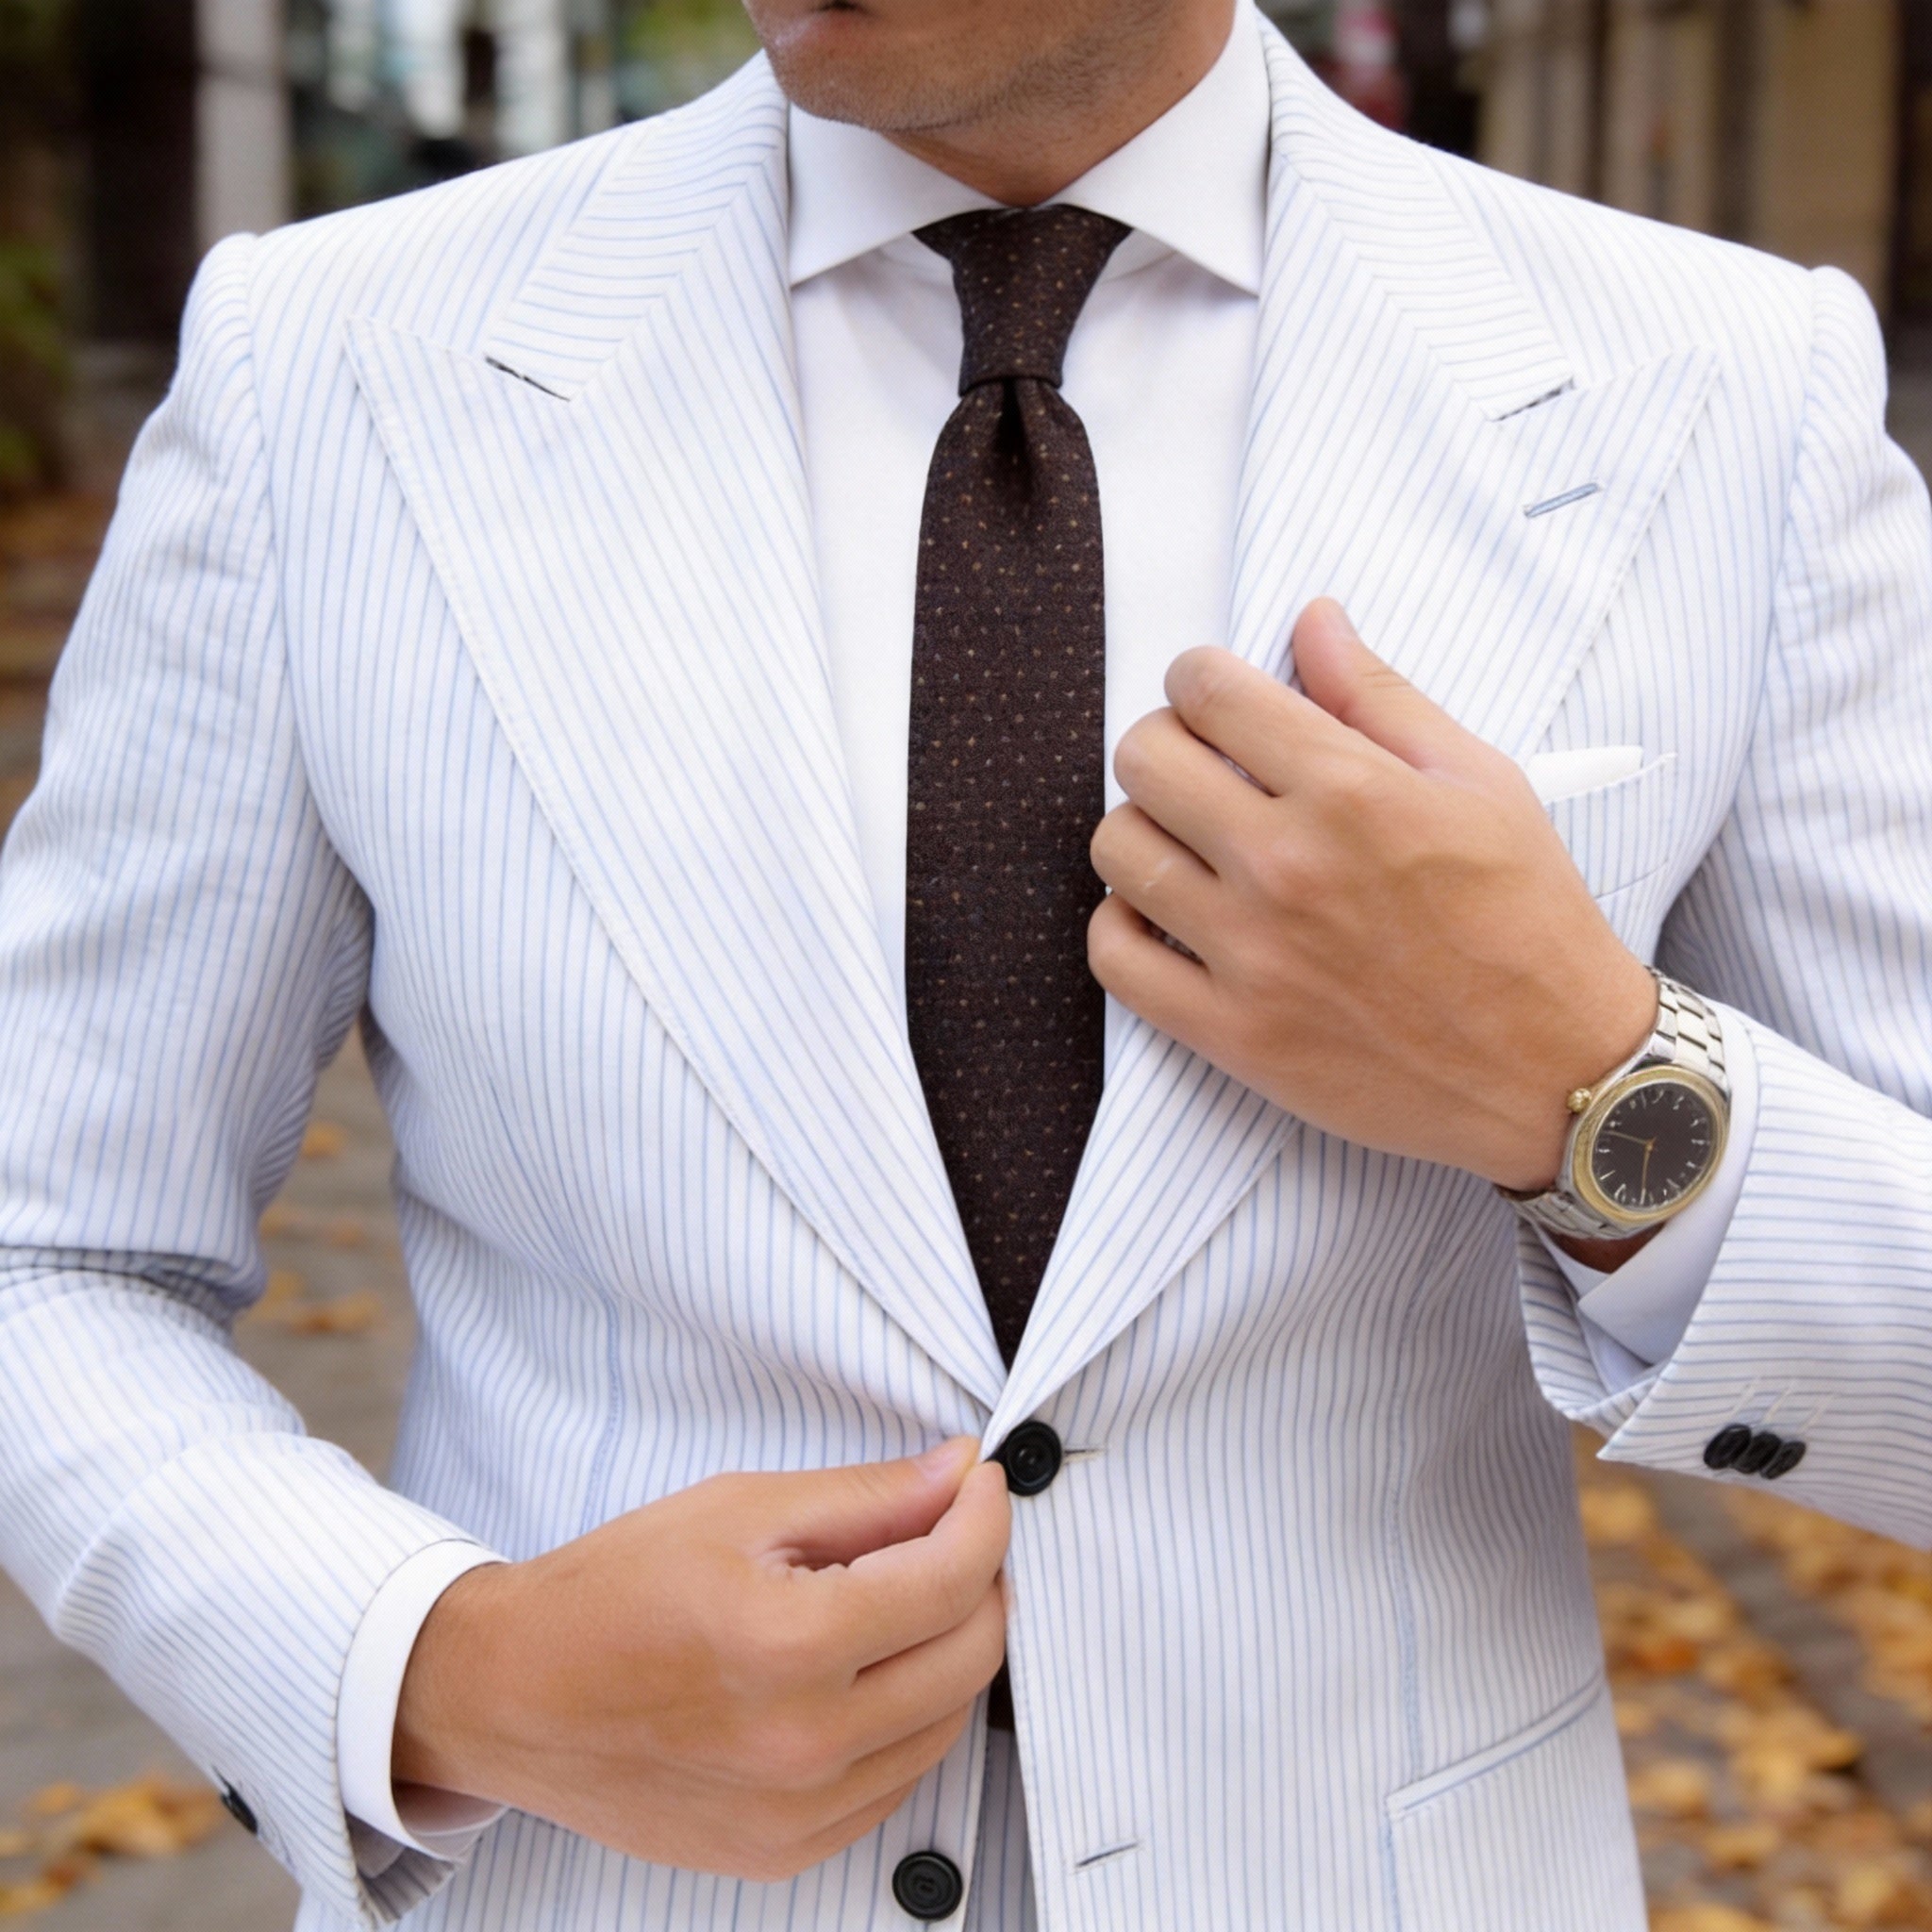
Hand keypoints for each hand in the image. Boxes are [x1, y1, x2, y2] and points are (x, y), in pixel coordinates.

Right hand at [393, 1439, 1009, 1882]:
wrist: (514, 1695)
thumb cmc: (613, 1590)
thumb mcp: (739, 1509)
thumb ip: (865, 1497)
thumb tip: (958, 1473)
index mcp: (788, 1645)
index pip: (951, 1579)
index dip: (984, 1516)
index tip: (979, 1483)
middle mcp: (803, 1744)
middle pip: (969, 1656)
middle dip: (983, 1577)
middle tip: (956, 1529)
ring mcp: (796, 1813)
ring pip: (947, 1723)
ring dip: (954, 1649)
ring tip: (912, 1593)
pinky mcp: (785, 1851)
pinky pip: (897, 1781)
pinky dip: (911, 1717)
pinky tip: (873, 1668)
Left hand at [1088, 599, 1657, 1193]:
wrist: (1556, 1071)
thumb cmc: (1527, 922)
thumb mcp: (1481, 783)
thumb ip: (1381, 697)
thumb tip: (1313, 620)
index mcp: (1350, 791)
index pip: (1209, 692)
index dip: (1200, 678)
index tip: (1216, 696)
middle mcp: (1287, 866)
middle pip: (1145, 759)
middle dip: (1165, 742)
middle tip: (1202, 765)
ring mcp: (1251, 954)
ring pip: (1118, 850)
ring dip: (1142, 829)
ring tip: (1188, 842)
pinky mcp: (1232, 1033)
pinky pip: (1116, 958)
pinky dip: (1124, 926)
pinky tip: (1168, 915)